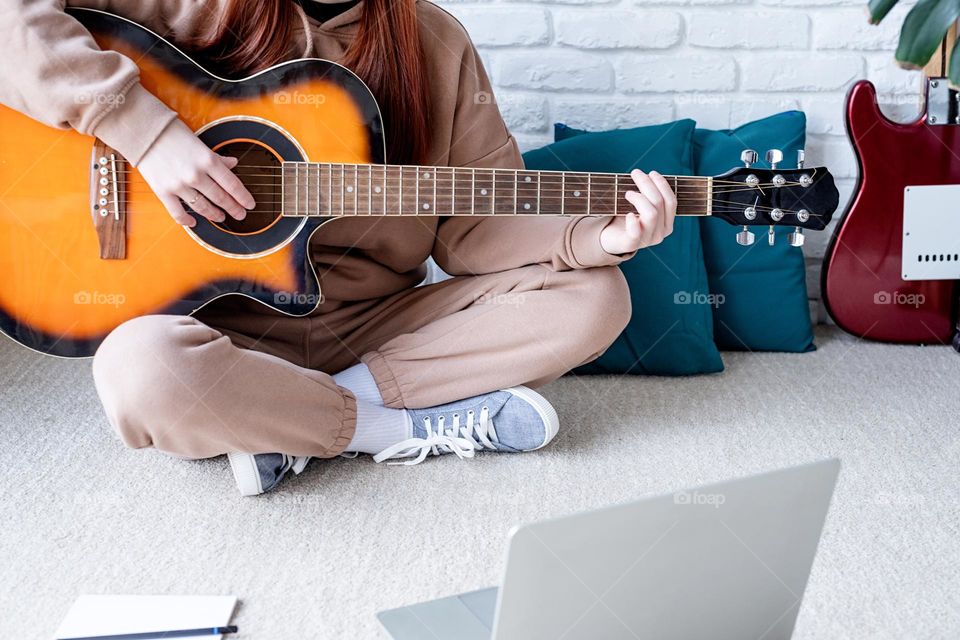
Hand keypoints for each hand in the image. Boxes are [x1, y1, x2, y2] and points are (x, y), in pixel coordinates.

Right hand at [137, 119, 255, 226]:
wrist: (142, 131)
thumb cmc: (172, 133)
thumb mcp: (200, 142)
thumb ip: (217, 157)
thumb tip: (233, 164)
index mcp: (208, 160)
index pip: (232, 184)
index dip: (243, 197)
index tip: (250, 205)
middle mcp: (196, 174)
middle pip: (221, 198)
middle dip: (233, 209)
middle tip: (240, 215)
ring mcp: (179, 185)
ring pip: (203, 207)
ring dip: (214, 214)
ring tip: (221, 217)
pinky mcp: (163, 191)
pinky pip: (178, 213)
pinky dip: (187, 221)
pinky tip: (194, 223)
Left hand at [599, 169, 676, 254]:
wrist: (611, 240)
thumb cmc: (628, 219)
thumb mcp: (642, 208)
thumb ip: (649, 195)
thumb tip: (648, 175)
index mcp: (667, 224)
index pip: (671, 201)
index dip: (662, 184)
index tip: (651, 173)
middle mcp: (660, 233)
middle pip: (659, 203)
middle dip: (647, 184)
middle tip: (635, 173)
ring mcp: (647, 240)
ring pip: (651, 213)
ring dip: (639, 198)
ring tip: (628, 193)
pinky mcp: (631, 244)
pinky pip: (636, 232)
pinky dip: (632, 221)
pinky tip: (628, 214)